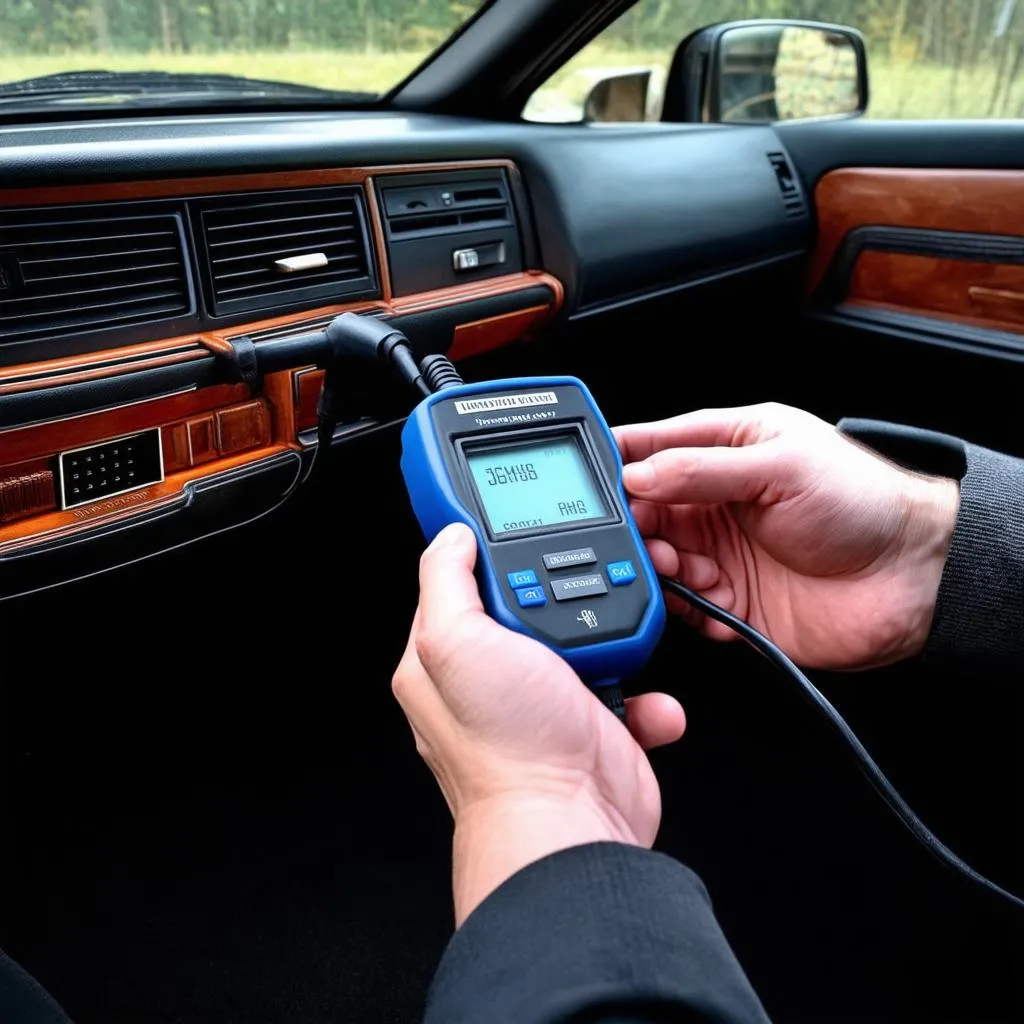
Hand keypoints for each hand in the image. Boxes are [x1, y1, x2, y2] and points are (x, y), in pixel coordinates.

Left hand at [392, 523, 685, 924]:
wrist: (572, 826)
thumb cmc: (507, 747)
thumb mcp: (453, 641)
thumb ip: (445, 582)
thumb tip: (451, 539)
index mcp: (444, 661)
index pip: (460, 586)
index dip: (488, 559)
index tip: (520, 537)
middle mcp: (491, 682)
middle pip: (531, 605)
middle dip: (564, 597)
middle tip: (579, 591)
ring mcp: (544, 705)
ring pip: (586, 642)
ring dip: (613, 640)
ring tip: (614, 645)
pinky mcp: (593, 728)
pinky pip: (628, 692)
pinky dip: (647, 699)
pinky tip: (644, 705)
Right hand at [615, 403, 959, 670]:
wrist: (912, 580)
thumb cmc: (864, 504)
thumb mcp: (782, 467)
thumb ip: (703, 469)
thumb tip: (638, 474)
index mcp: (732, 448)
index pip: (657, 446)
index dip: (621, 458)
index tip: (592, 473)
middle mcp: (720, 500)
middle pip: (649, 507)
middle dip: (636, 521)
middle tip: (641, 532)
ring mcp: (724, 551)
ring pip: (659, 557)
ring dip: (657, 563)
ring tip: (675, 564)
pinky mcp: (732, 599)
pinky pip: (685, 605)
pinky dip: (685, 604)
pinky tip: (707, 595)